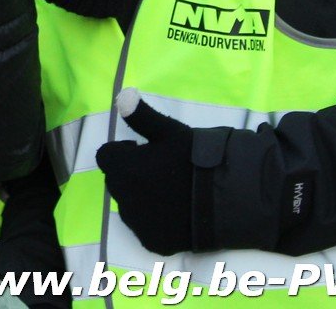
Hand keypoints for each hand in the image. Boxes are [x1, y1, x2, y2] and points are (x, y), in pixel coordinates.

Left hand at [95, 89, 195, 253]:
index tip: (144, 150)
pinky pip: (145, 227)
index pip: (106, 155)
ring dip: (140, 196)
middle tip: (160, 170)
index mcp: (123, 169)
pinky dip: (154, 220)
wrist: (229, 200)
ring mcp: (138, 223)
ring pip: (129, 204)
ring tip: (170, 191)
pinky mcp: (153, 241)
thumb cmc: (198, 160)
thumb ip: (142, 116)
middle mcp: (123, 198)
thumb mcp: (171, 132)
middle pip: (116, 180)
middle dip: (131, 173)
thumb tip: (121, 95)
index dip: (124, 151)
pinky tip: (176, 212)